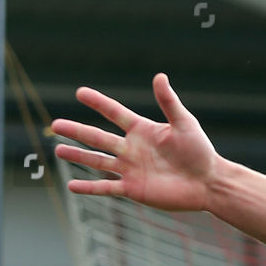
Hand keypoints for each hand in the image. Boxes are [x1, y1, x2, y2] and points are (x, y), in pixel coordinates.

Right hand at [51, 73, 219, 211]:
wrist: (209, 183)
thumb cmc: (200, 152)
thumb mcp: (184, 124)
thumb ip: (169, 102)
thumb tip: (159, 76)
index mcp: (142, 131)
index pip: (115, 113)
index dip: (99, 103)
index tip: (80, 92)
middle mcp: (132, 149)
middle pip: (98, 137)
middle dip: (77, 130)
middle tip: (55, 124)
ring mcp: (131, 169)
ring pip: (98, 161)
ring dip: (78, 155)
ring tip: (58, 149)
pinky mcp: (133, 189)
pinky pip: (107, 188)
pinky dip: (89, 187)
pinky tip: (71, 186)